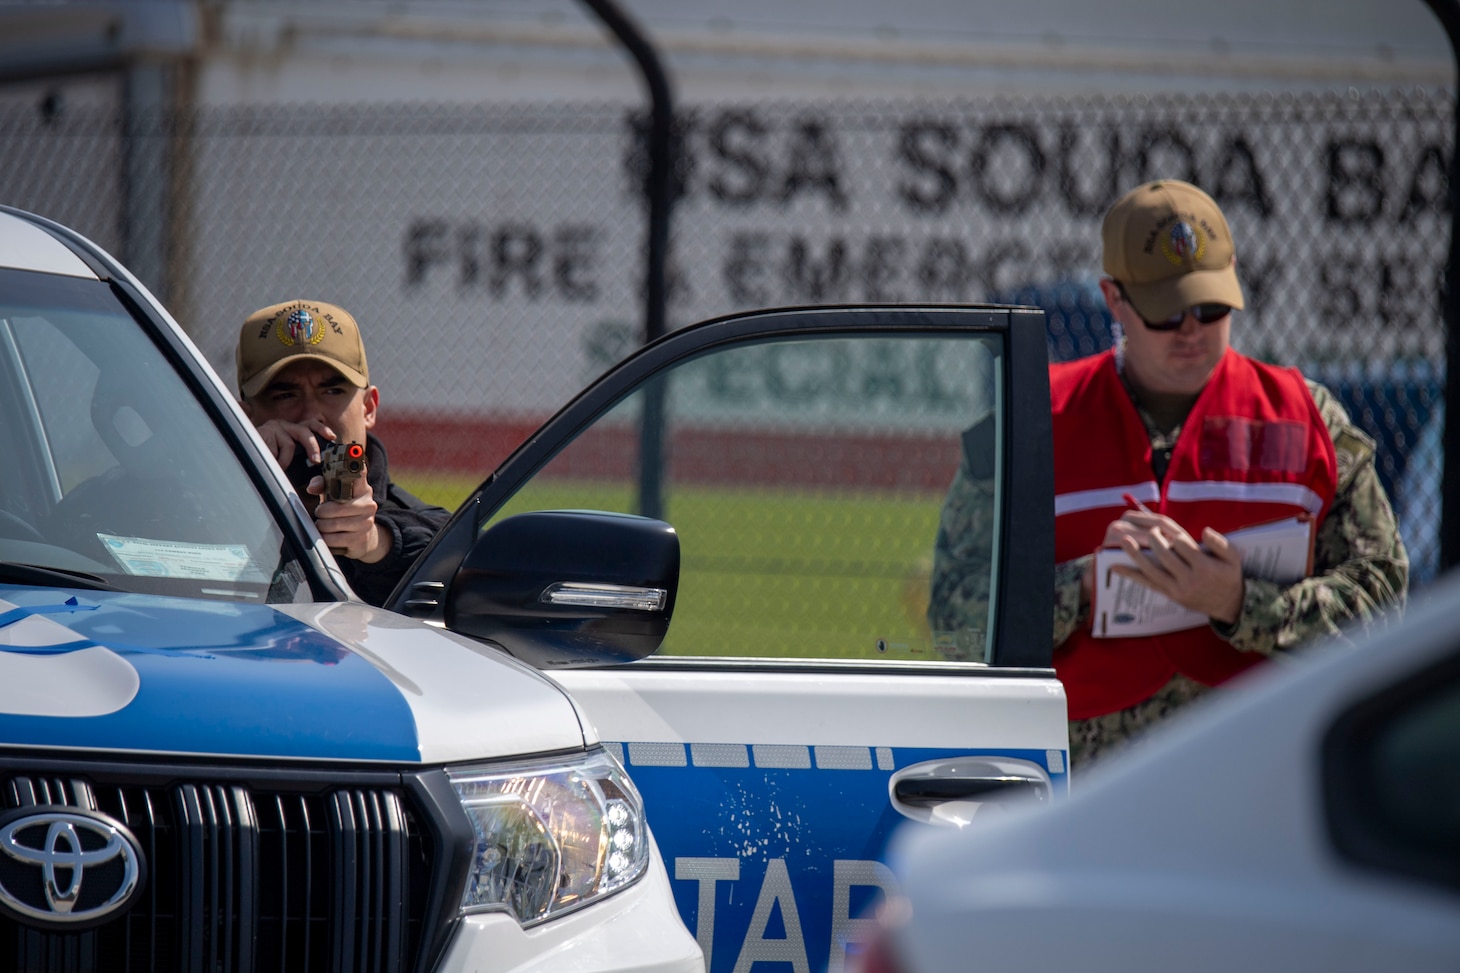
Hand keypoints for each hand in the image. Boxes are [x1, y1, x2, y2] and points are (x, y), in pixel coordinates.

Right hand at [254, 417, 335, 467]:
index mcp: (293, 429)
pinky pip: (276, 450)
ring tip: (278, 465)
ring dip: (286, 460)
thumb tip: (318, 469)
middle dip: (313, 446)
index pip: (312, 424)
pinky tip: (269, 459)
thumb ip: (303, 458)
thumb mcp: (289, 457)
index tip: (332, 437)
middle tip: (316, 460)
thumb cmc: (269, 458)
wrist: (246, 457)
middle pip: (305, 431)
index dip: (322, 429)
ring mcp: (274, 427)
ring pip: (290, 445)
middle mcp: (285, 425)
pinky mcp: (264, 432)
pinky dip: (275, 460)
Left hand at [306, 472, 388, 562]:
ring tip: (323, 524)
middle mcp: (368, 504)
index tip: (353, 451)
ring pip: (332, 524)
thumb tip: (311, 487)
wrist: (365, 538)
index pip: (360, 473)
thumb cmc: (346, 512)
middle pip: (336, 507)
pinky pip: (333, 538)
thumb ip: (323, 485)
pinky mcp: (360, 539)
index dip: (355, 463)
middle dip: (321, 511)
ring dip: (321, 525)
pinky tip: (327, 534)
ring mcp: (366, 523)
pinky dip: (325, 537)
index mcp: (363, 489)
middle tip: (320, 512)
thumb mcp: (336, 496)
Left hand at [1106, 511, 1245, 624]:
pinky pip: (1148, 584)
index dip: (1174, 536)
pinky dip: (1131, 575)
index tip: (1170, 530)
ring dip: (1136, 556)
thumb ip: (1220, 543)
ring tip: (1124, 541)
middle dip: (1155, 541)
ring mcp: (1177, 589)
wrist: (1228, 604)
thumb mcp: (1233, 558)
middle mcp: (1189, 579)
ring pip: (1152, 571)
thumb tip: (1204, 530)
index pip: (1182, 547)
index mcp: (1204, 567)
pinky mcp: (1169, 595)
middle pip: (1165, 557)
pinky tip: (1116, 567)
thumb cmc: (1229, 576)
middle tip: (1151, 530)